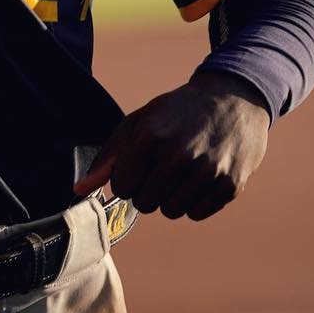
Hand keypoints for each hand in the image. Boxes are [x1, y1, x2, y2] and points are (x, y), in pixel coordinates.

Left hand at [73, 71, 269, 220]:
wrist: (234, 99)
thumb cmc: (177, 112)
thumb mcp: (139, 123)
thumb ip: (108, 158)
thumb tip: (79, 191)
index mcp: (150, 137)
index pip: (122, 188)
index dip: (129, 177)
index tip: (141, 162)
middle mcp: (179, 154)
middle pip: (145, 204)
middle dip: (148, 190)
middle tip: (162, 167)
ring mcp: (208, 171)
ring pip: (171, 212)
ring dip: (171, 197)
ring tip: (182, 171)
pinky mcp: (229, 184)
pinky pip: (196, 214)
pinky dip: (194, 201)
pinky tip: (200, 177)